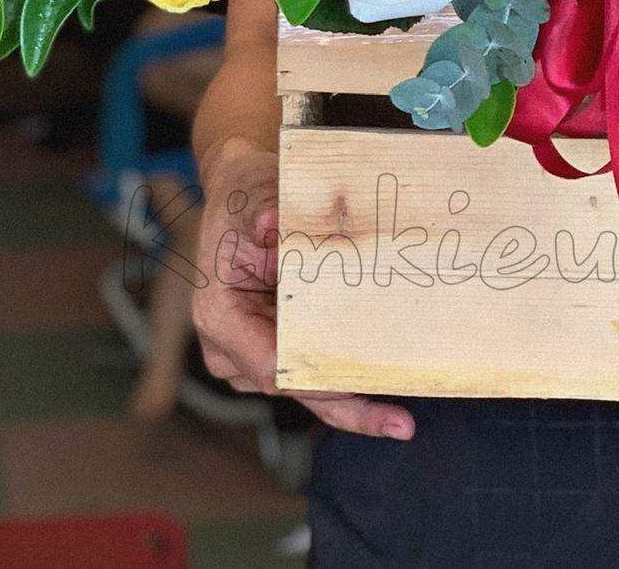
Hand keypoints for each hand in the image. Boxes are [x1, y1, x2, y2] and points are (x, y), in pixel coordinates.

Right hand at [192, 137, 414, 439]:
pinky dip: (344, 378)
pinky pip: (309, 372)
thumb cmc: (244, 195)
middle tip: (399, 425)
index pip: (273, 364)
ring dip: (350, 395)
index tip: (360, 389)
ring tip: (400, 417)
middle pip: (294, 388)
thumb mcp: (252, 195)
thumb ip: (264, 211)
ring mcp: (249, 355)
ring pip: (304, 388)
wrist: (239, 193)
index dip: (318, 381)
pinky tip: (385, 390)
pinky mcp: (271, 350)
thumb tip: (270, 226)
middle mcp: (229, 348)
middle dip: (348, 408)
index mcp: (219, 316)